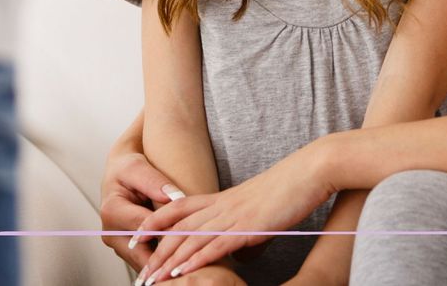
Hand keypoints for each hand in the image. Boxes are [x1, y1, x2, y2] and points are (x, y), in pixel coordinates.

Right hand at [100, 148, 184, 271]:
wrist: (119, 176)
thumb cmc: (128, 169)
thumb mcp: (137, 167)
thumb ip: (154, 181)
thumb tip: (173, 197)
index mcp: (112, 211)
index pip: (145, 227)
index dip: (169, 231)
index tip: (191, 234)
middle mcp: (111, 233)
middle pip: (143, 253)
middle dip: (167, 258)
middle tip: (192, 259)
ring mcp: (119, 245)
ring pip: (145, 263)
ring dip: (166, 264)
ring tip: (189, 263)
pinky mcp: (128, 252)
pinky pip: (147, 262)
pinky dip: (163, 263)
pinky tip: (182, 261)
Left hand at [132, 142, 334, 283]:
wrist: (309, 170)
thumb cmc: (288, 189)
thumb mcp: (257, 208)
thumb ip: (242, 227)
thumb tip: (237, 249)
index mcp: (220, 199)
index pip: (175, 209)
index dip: (153, 223)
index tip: (136, 241)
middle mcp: (220, 206)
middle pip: (176, 229)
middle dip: (154, 253)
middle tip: (139, 274)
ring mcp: (233, 216)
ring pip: (189, 240)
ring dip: (166, 262)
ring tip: (150, 280)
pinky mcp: (248, 227)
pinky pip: (214, 245)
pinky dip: (194, 260)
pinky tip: (179, 272)